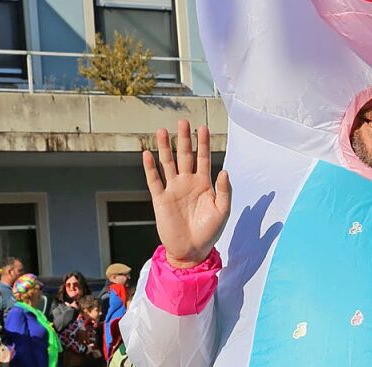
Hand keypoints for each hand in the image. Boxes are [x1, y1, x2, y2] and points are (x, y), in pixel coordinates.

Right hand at [143, 119, 231, 267]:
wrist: (192, 251)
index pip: (203, 158)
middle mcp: (187, 182)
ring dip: (165, 147)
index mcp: (204, 183)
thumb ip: (224, 191)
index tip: (203, 127)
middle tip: (183, 121)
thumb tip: (224, 170)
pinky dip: (150, 168)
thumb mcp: (222, 211)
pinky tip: (147, 154)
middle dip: (184, 139)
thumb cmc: (210, 231)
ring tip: (162, 130)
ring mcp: (173, 189)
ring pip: (168, 163)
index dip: (203, 143)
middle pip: (185, 155)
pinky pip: (154, 181)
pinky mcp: (160, 200)